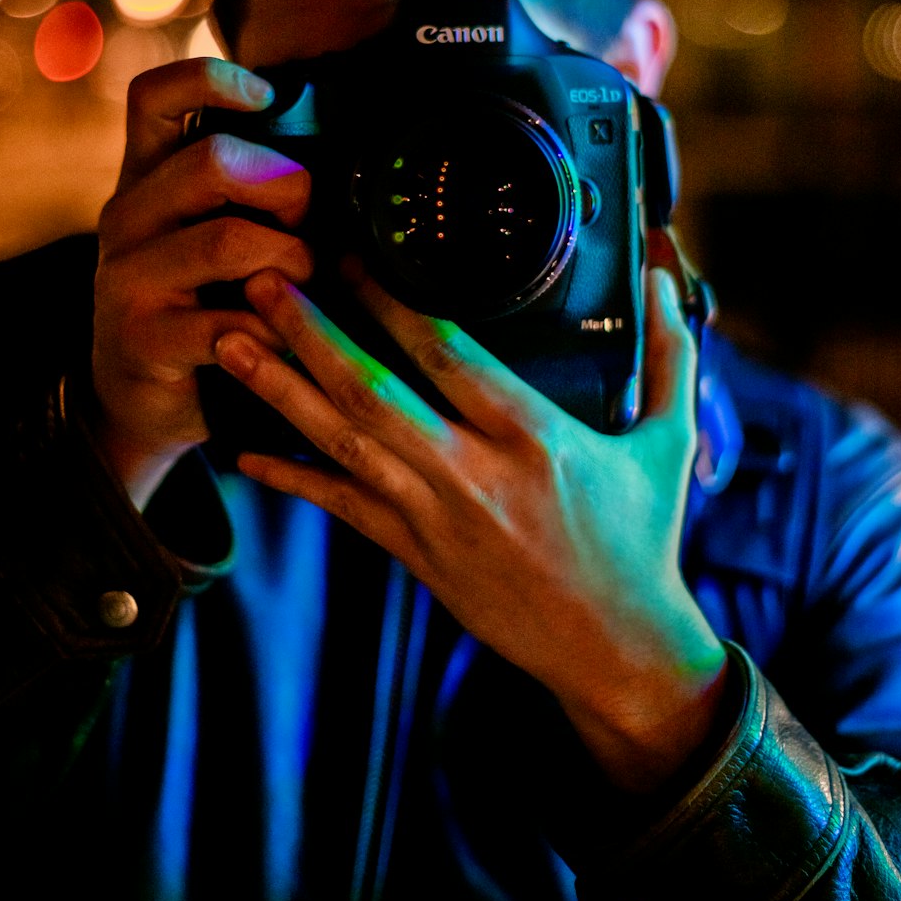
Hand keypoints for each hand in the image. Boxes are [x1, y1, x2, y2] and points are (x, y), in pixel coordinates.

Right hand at [91, 58, 313, 507]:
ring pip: (228, 241)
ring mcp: (127, 278)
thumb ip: (253, 192)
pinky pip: (230, 323)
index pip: (156, 96)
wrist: (139, 400)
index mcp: (145, 177)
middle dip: (286, 188)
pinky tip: (286, 336)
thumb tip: (345, 154)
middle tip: (308, 224)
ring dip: (292, 260)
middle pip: (211, 162)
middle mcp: (126, 217)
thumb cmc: (200, 302)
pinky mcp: (142, 339)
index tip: (268, 98)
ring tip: (307, 283)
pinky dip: (277, 330)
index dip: (214, 80)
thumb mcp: (215, 233)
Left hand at [214, 266, 727, 789]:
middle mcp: (471, 473)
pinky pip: (342, 508)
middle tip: (262, 281)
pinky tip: (246, 450)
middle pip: (371, 391)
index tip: (350, 254)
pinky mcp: (414, 555)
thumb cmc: (642, 538)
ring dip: (280, 391)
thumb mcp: (667, 442)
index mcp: (532, 436)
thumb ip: (668, 355)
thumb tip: (663, 278)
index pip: (446, 352)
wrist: (615, 646)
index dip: (388, 299)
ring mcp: (434, 517)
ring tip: (231, 342)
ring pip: (342, 443)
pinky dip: (293, 477)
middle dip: (309, 333)